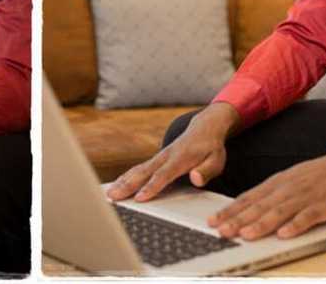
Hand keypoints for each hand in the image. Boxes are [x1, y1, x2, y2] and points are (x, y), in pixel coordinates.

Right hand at [107, 103, 239, 201]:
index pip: (164, 175)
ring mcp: (159, 157)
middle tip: (113, 196)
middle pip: (144, 173)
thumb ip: (206, 170)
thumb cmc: (211, 147)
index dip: (151, 187)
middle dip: (128, 186)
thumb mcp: (217, 160)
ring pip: (137, 170)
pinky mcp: (156, 159)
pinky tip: (116, 185)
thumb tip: (195, 178)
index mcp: (180, 159)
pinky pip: (138, 169)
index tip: (140, 198)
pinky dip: (125, 177)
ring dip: (122, 182)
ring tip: (109, 193)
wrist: (204, 127)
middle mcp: (166, 157)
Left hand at [209, 135, 325, 239]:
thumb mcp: (287, 179)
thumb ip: (268, 194)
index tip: (213, 221)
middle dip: (238, 220)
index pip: (248, 198)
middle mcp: (286, 189)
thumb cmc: (316, 176)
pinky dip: (295, 226)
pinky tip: (284, 235)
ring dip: (261, 224)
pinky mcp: (323, 206)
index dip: (230, 211)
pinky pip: (307, 217)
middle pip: (259, 207)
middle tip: (221, 231)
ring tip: (246, 235)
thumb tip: (244, 207)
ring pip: (279, 212)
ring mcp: (304, 197)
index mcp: (276, 183)